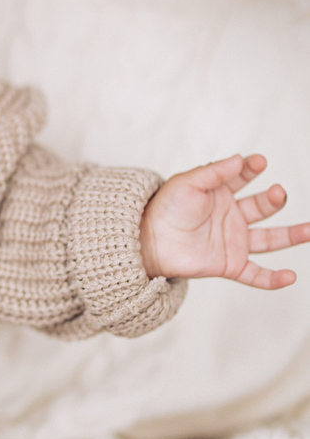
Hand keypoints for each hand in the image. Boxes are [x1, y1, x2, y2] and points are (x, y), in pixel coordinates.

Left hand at [140, 154, 309, 288]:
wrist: (147, 241)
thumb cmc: (164, 209)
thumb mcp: (187, 183)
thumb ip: (214, 172)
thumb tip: (240, 159)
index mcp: (220, 193)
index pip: (243, 178)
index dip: (251, 170)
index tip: (257, 162)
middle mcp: (231, 216)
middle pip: (261, 206)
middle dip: (272, 200)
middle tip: (277, 193)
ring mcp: (233, 241)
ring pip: (270, 239)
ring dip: (291, 234)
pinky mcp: (229, 265)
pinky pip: (256, 274)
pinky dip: (273, 279)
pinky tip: (290, 277)